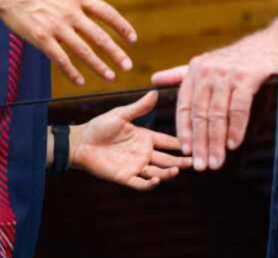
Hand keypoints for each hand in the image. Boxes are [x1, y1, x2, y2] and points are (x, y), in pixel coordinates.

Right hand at [0, 0, 136, 84]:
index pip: (107, 13)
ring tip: (110, 76)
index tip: (132, 39)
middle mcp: (71, 12)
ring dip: (99, 66)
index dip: (122, 27)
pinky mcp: (41, 38)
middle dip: (116, 53)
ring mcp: (56, 26)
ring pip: (83, 51)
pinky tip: (80, 80)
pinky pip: (60, 59)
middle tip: (127, 66)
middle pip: (99, 36)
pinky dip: (71, 71)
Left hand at [70, 91, 192, 190]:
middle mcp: (144, 153)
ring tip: (176, 170)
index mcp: (145, 137)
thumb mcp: (121, 114)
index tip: (196, 142)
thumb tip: (155, 92)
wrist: (81, 142)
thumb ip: (139, 107)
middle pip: (168, 159)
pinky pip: (140, 183)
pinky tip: (156, 179)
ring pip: (158, 171)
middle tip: (195, 162)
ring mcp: (136, 166)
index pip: (167, 141)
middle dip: (181, 161)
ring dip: (168, 172)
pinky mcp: (125, 177)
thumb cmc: (99, 126)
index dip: (181, 143)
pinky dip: (150, 184)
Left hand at [151, 15, 277, 171]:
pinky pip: (239, 108)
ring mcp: (228, 73)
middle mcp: (208, 70)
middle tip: (201, 165)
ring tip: (216, 161)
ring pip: (217, 114)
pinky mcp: (248, 76)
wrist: (273, 44)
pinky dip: (236, 128)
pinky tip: (234, 144)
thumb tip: (154, 80)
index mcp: (196, 70)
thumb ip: (181, 75)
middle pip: (200, 114)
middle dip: (200, 142)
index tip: (185, 151)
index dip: (184, 130)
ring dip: (216, 141)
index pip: (185, 106)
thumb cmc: (240, 58)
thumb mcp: (208, 63)